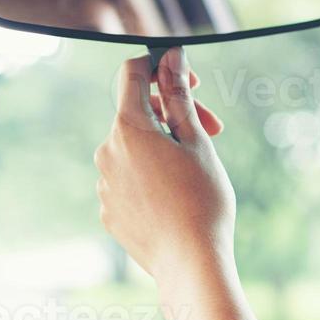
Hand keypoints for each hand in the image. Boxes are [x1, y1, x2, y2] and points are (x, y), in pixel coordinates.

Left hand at [95, 48, 235, 285]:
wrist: (190, 263)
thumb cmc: (201, 199)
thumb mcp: (196, 140)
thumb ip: (178, 95)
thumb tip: (171, 56)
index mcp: (128, 128)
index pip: (132, 74)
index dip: (161, 67)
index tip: (190, 81)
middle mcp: (107, 152)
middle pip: (137, 114)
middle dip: (173, 114)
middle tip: (214, 131)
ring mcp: (105, 184)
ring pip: (135, 149)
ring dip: (165, 147)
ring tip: (198, 170)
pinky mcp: (110, 211)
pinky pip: (130, 180)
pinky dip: (153, 176)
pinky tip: (180, 196)